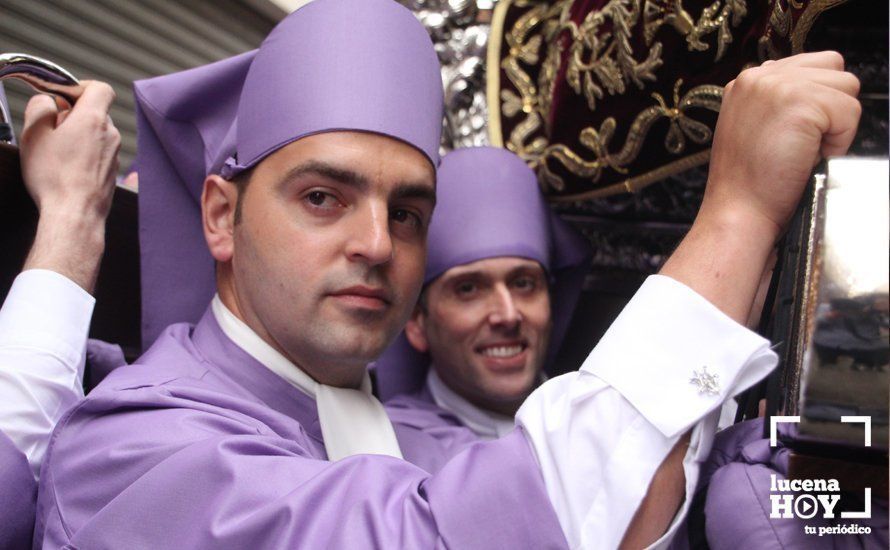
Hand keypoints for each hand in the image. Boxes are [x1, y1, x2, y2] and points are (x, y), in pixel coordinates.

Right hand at [20, 81, 119, 218]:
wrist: (75, 214)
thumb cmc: (54, 176)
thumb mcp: (34, 134)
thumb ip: (39, 108)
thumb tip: (47, 102)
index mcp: (93, 119)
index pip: (100, 88)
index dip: (80, 87)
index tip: (62, 97)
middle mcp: (110, 135)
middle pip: (95, 112)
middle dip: (73, 115)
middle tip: (51, 129)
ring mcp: (115, 155)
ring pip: (97, 134)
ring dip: (78, 136)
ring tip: (56, 152)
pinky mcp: (112, 172)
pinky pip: (99, 154)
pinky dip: (85, 154)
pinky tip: (67, 168)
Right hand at [662, 53, 859, 322]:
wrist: (738, 212)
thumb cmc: (747, 184)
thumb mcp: (751, 128)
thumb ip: (776, 103)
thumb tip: (815, 96)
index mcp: (746, 82)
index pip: (809, 65)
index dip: (816, 102)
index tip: (793, 136)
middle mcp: (759, 75)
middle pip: (833, 69)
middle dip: (829, 107)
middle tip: (799, 144)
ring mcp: (778, 85)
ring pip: (846, 87)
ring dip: (835, 123)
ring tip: (802, 150)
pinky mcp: (800, 101)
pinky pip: (851, 111)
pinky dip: (839, 140)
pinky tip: (808, 157)